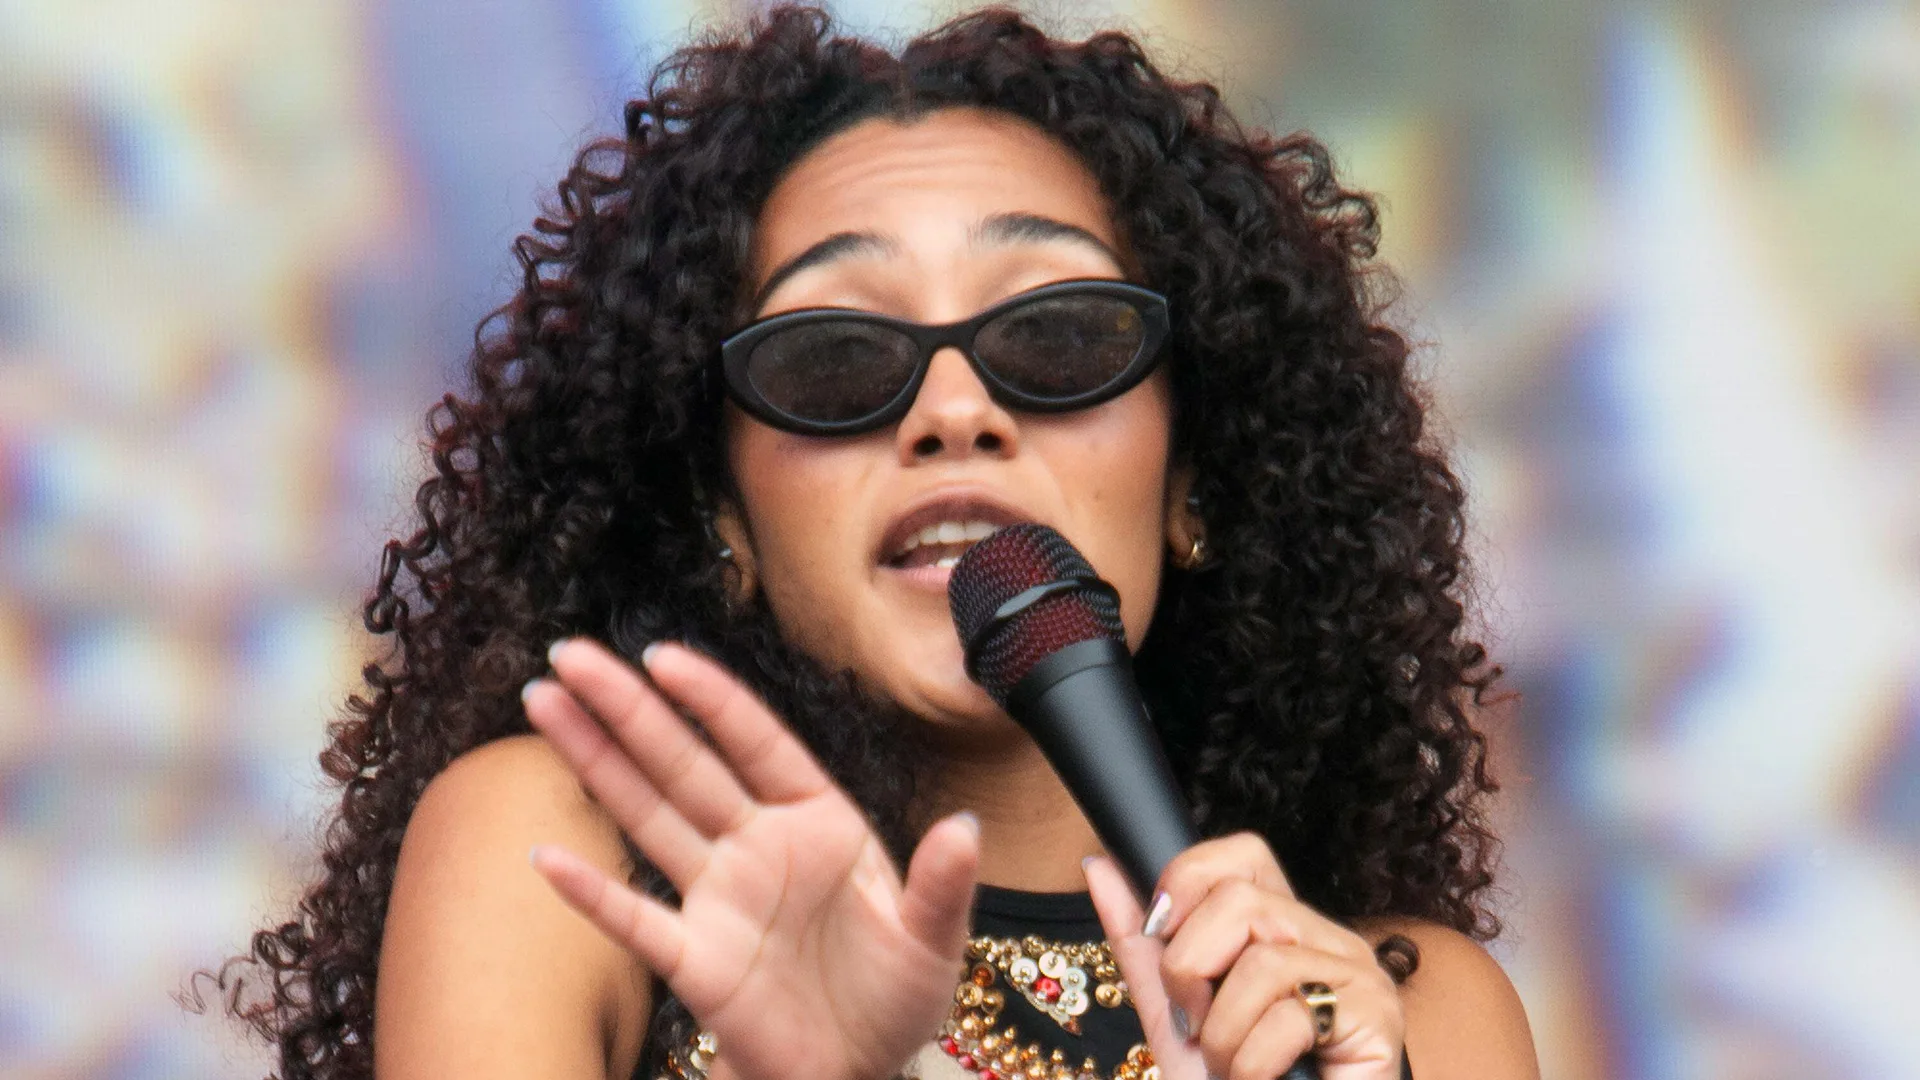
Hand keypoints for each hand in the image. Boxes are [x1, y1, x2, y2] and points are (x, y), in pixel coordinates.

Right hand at [523, 639, 980, 1079]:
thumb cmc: (896, 996)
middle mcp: (759, 846)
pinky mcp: (696, 960)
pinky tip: (548, 856)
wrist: (857, 1071)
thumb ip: (943, 885)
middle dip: (626, 707)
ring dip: (595, 762)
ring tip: (543, 703)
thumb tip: (964, 828)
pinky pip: (636, 919)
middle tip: (570, 654)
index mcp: (819, 821)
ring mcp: (720, 898)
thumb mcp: (935, 940)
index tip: (660, 654)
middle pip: (682, 763)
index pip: (756, 742)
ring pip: (647, 816)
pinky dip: (592, 892)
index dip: (710, 697)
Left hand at [1083, 835, 1402, 1079]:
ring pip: (1262, 961)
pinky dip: (1252, 1066)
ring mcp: (1361, 976)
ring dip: (1223, 1035)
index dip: (1189, 883)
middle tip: (1199, 1028)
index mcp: (1284, 931)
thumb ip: (1139, 942)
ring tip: (1233, 1068)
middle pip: (1240, 900)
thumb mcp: (1171, 1012)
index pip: (1243, 854)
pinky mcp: (1379, 1019)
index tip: (1164, 941)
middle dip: (1190, 972)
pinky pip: (1290, 1017)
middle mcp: (1329, 941)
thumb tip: (1098, 865)